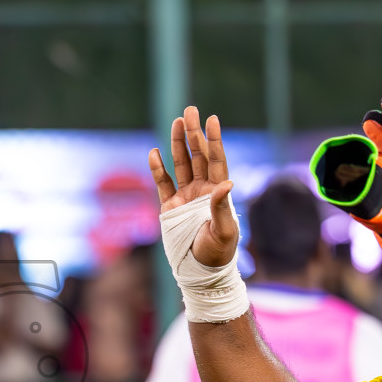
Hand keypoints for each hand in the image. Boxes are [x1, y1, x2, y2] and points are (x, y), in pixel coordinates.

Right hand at [148, 106, 238, 267]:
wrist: (199, 271)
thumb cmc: (218, 253)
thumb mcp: (224, 232)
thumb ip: (222, 207)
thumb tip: (227, 183)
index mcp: (218, 192)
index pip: (216, 160)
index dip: (214, 140)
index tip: (212, 119)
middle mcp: (202, 190)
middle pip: (198, 155)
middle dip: (194, 133)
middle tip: (190, 110)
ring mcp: (186, 196)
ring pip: (181, 164)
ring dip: (178, 143)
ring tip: (176, 122)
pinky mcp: (170, 207)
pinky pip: (163, 183)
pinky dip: (158, 169)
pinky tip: (154, 152)